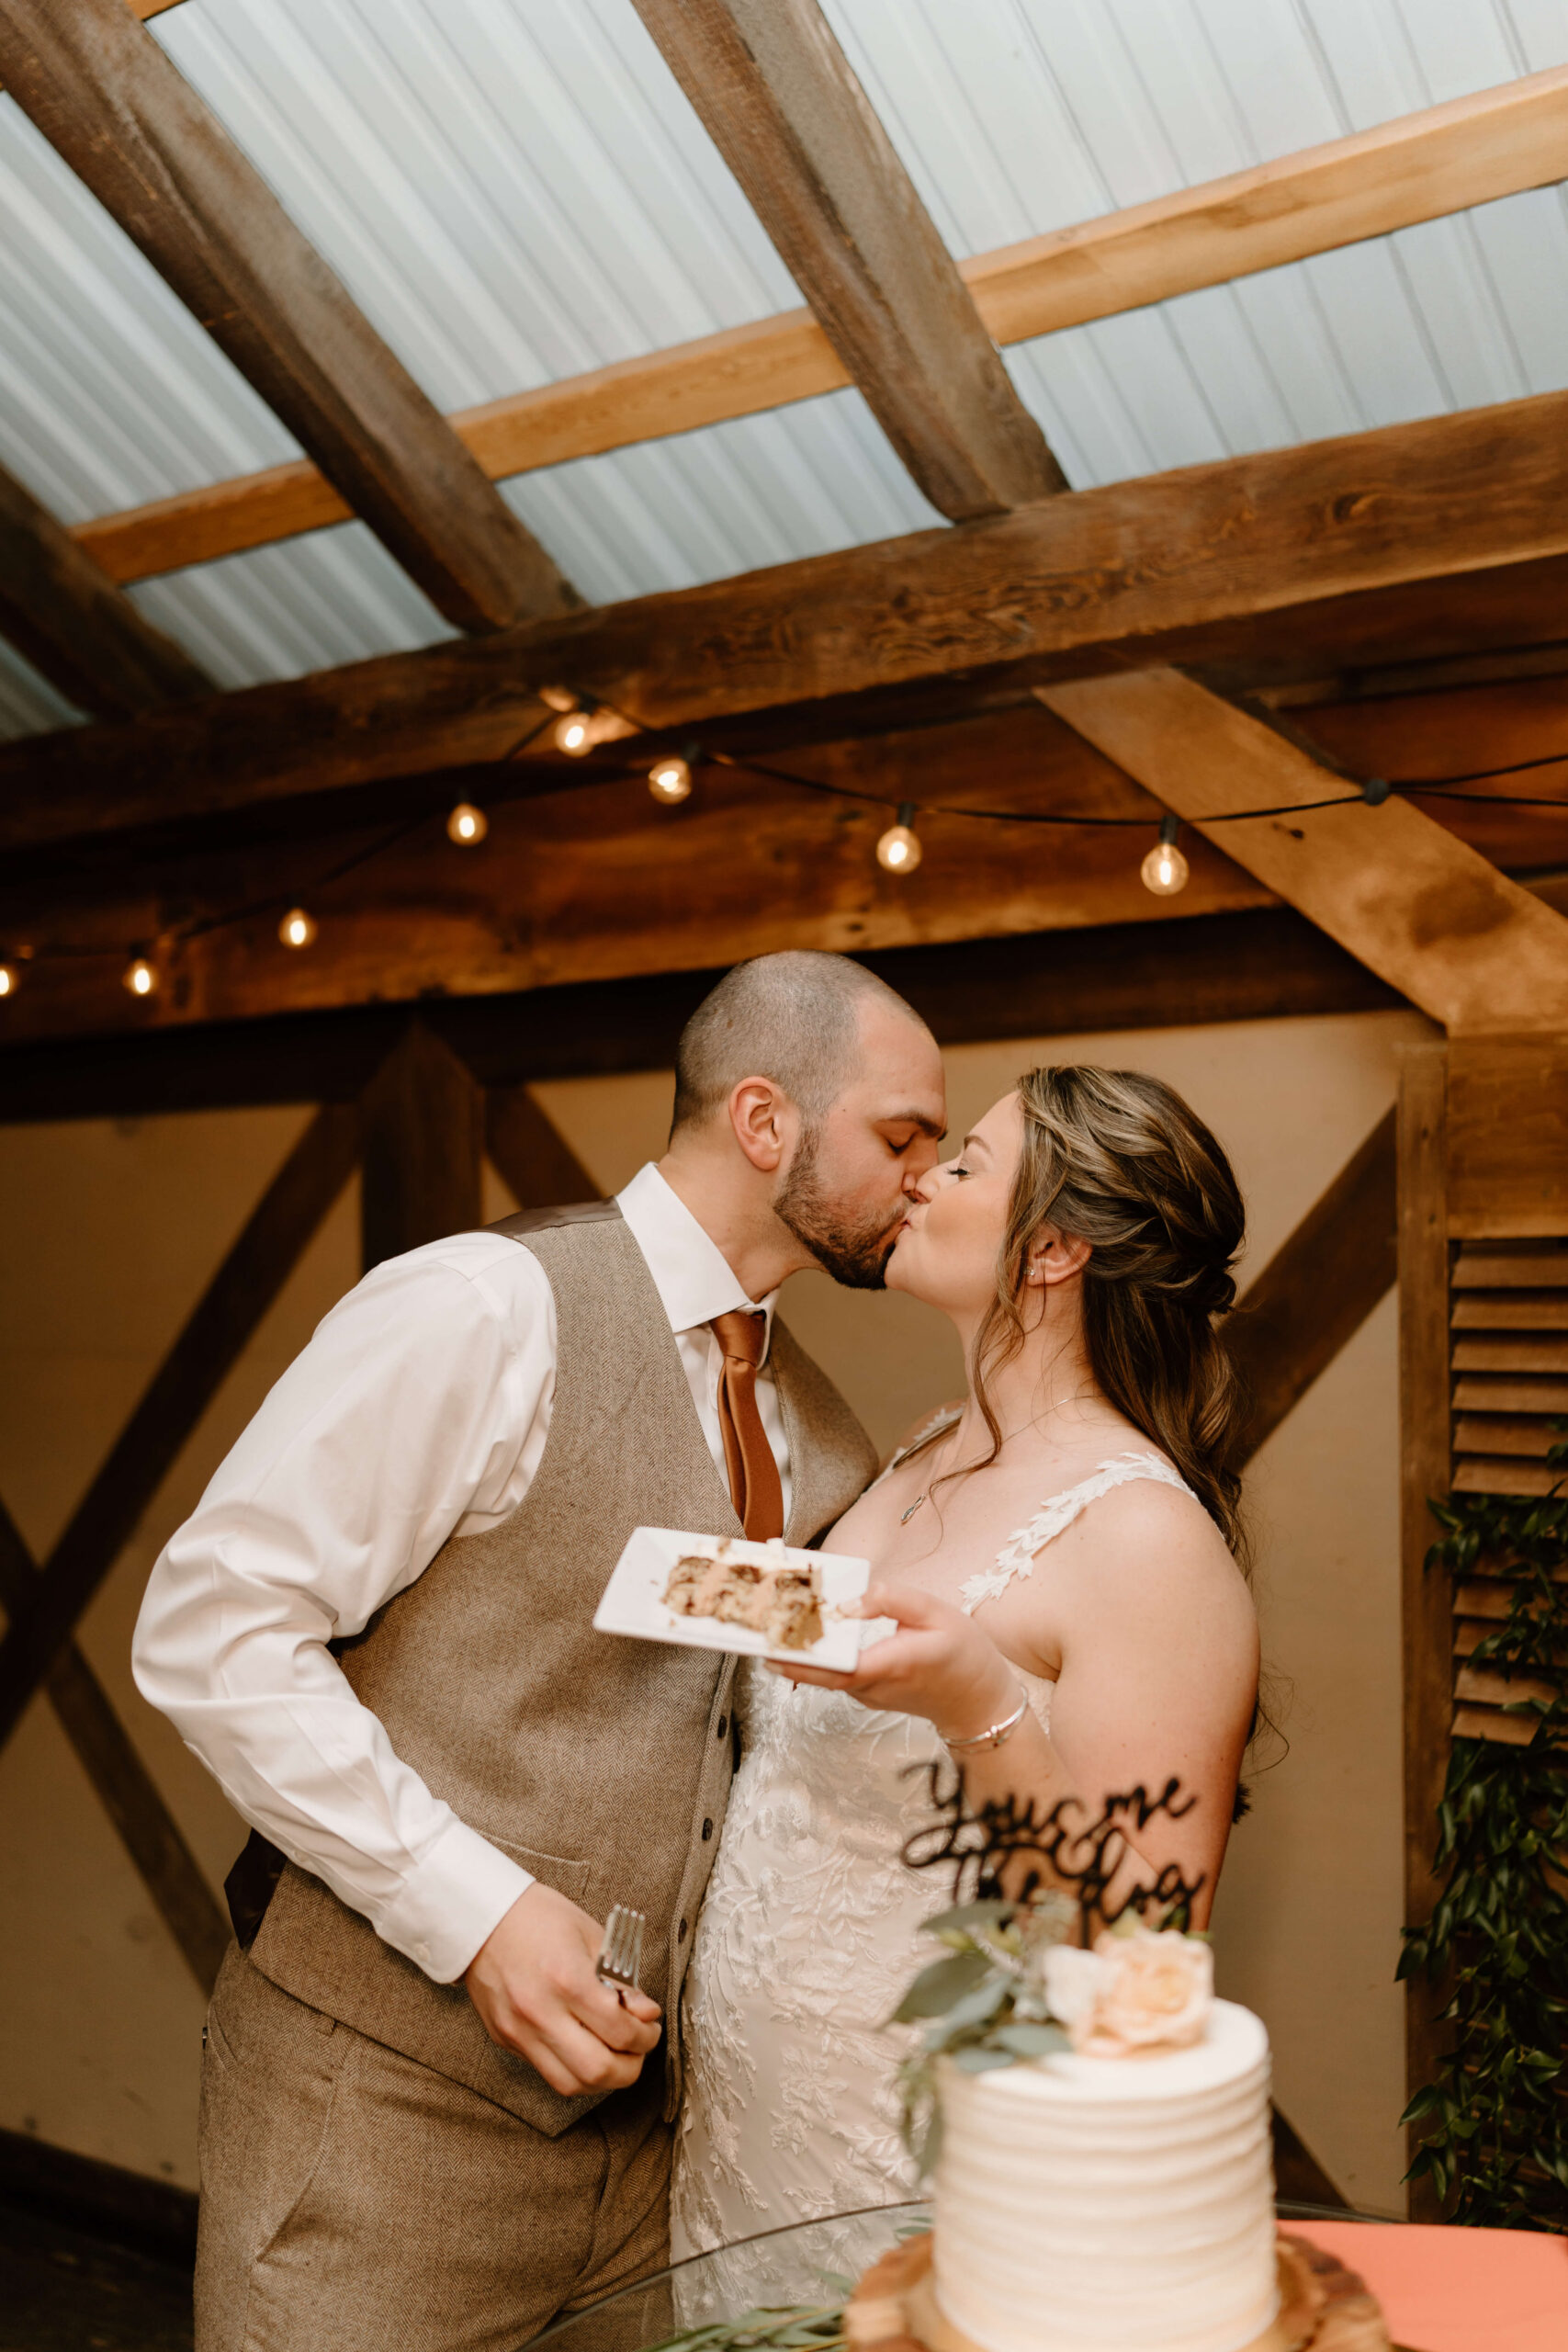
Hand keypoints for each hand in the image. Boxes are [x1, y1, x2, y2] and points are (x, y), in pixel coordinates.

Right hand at [463, 1881, 661, 2097]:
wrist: (482, 1917)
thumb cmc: (538, 1918)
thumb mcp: (590, 1934)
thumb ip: (621, 1979)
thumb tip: (646, 2014)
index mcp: (567, 1979)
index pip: (620, 2031)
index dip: (645, 2036)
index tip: (650, 2027)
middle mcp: (541, 2012)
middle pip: (597, 2070)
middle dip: (630, 2068)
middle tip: (638, 2048)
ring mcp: (520, 2031)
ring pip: (571, 2084)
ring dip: (602, 2079)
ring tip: (615, 2056)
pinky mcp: (506, 2040)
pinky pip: (547, 2072)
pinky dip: (574, 2071)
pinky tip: (585, 2051)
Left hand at [768, 1582, 1021, 1741]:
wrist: (979, 1702)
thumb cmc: (963, 1654)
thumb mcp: (937, 1613)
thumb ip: (891, 1600)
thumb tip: (849, 1601)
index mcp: (891, 1665)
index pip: (836, 1666)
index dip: (800, 1658)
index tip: (769, 1642)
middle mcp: (872, 1686)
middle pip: (818, 1671)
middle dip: (784, 1649)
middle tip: (754, 1620)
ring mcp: (867, 1694)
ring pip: (823, 1673)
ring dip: (797, 1650)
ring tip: (771, 1614)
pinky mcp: (866, 1692)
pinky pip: (835, 1672)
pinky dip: (817, 1653)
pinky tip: (804, 1627)